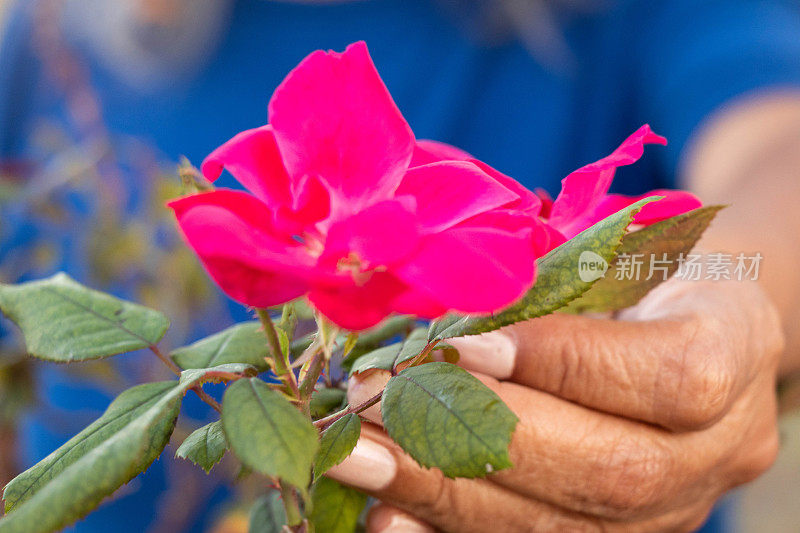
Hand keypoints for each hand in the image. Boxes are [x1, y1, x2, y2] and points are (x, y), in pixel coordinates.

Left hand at [327, 278, 783, 531]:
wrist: (683, 324)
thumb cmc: (638, 269)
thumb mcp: (615, 249)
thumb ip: (546, 285)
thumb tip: (427, 330)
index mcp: (734, 347)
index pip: (667, 377)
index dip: (561, 365)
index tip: (459, 346)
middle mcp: (718, 448)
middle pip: (611, 470)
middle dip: (476, 440)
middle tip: (371, 407)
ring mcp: (673, 506)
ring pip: (567, 525)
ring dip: (446, 492)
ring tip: (358, 457)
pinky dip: (449, 530)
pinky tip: (386, 515)